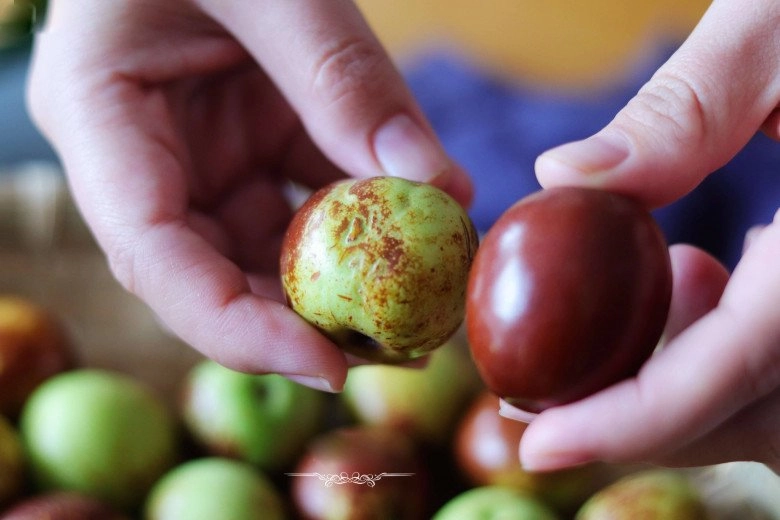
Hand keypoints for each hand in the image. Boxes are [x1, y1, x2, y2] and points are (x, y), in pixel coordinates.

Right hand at [26, 0, 471, 391]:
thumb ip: (347, 81)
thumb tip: (440, 189)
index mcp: (102, 117)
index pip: (156, 258)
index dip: (238, 330)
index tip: (330, 367)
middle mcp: (141, 156)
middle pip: (213, 273)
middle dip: (305, 321)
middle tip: (401, 349)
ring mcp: (194, 155)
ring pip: (265, 249)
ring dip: (344, 281)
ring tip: (424, 304)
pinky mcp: (244, 145)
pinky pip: (300, 203)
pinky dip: (358, 222)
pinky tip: (415, 230)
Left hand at [516, 0, 779, 471]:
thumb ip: (687, 109)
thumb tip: (560, 177)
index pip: (738, 369)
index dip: (631, 424)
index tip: (538, 445)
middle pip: (756, 416)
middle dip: (643, 417)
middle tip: (546, 390)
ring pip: (775, 408)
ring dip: (684, 383)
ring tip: (647, 293)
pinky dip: (728, 352)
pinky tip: (700, 274)